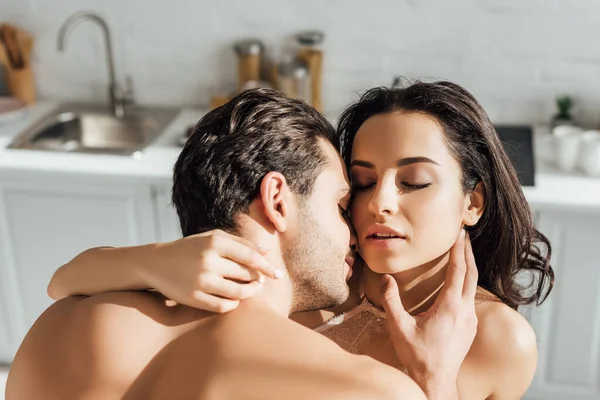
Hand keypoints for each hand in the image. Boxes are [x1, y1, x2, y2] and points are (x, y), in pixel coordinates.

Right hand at [139, 230, 281, 312]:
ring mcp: (200, 280)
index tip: (278, 274)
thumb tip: (266, 251)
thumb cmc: (190, 249)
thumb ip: (240, 243)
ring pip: (238, 292)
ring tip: (251, 290)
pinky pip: (223, 306)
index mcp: (215, 242)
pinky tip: (234, 299)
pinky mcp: (193, 298)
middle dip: (256, 279)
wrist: (155, 263)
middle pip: (246, 275)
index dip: (267, 267)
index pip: (251, 256)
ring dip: (249, 293)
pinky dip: (233, 304)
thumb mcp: (212, 238)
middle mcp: (208, 261)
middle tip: (259, 281)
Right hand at [380, 229, 477, 399]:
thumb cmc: (417, 356)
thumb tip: (386, 279)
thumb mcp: (399, 328)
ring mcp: (470, 320)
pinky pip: (470, 299)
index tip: (460, 234)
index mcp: (450, 306)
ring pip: (473, 286)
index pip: (458, 270)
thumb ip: (391, 301)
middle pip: (471, 274)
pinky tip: (458, 283)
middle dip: (468, 253)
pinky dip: (466, 284)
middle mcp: (465, 311)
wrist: (435, 381)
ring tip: (462, 255)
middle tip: (465, 236)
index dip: (459, 250)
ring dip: (468, 268)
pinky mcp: (470, 327)